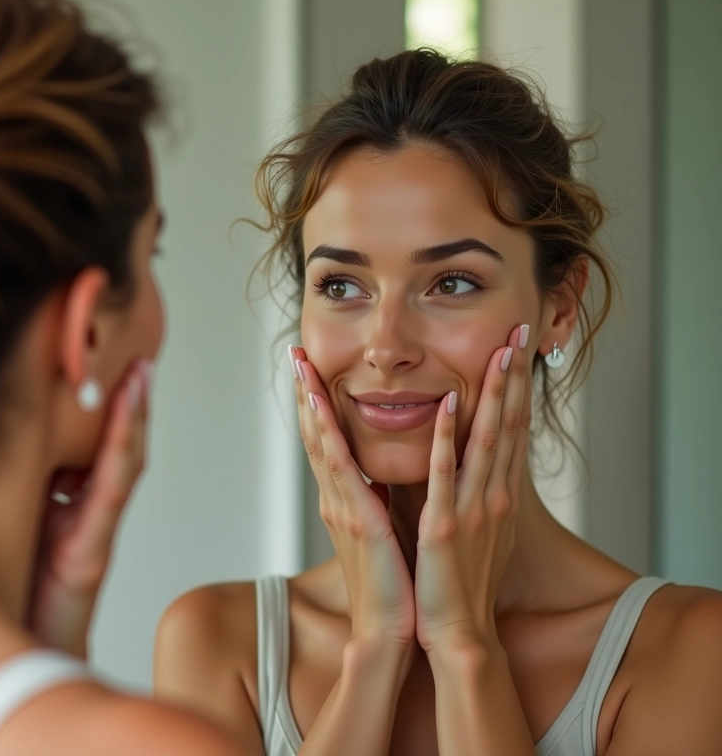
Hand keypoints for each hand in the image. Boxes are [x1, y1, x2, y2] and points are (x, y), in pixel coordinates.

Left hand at [27, 360, 151, 657]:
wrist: (23, 662)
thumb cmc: (20, 604)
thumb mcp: (23, 535)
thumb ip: (36, 497)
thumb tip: (32, 458)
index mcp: (70, 511)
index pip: (98, 451)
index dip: (113, 412)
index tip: (120, 372)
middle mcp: (87, 517)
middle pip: (117, 450)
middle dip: (129, 406)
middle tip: (137, 361)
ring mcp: (93, 533)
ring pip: (122, 465)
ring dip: (131, 420)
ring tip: (137, 378)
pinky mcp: (90, 553)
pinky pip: (110, 493)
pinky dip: (119, 452)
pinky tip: (124, 423)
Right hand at [290, 346, 415, 653]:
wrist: (389, 632)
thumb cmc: (391, 583)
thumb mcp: (378, 532)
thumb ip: (372, 500)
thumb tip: (377, 475)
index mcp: (344, 501)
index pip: (325, 442)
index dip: (315, 405)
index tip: (310, 370)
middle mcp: (336, 499)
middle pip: (315, 436)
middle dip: (305, 393)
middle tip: (296, 354)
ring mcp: (343, 509)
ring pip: (322, 444)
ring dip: (312, 403)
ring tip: (303, 368)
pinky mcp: (359, 520)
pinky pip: (345, 466)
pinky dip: (332, 431)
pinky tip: (327, 402)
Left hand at [414, 324, 530, 653]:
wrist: (458, 631)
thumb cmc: (462, 578)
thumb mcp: (476, 525)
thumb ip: (471, 488)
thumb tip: (458, 451)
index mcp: (498, 494)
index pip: (513, 430)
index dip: (518, 389)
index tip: (519, 351)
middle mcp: (493, 495)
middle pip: (509, 425)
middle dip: (514, 377)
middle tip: (520, 332)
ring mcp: (471, 509)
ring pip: (486, 440)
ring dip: (493, 393)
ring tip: (499, 351)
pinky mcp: (444, 525)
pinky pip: (446, 474)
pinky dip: (449, 438)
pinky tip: (449, 404)